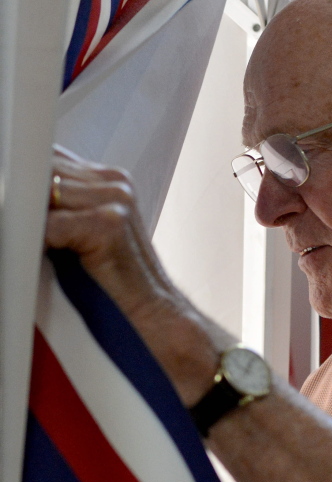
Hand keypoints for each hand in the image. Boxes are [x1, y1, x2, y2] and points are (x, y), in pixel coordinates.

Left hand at [46, 145, 223, 404]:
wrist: (162, 322)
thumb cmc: (120, 293)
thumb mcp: (84, 240)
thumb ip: (59, 213)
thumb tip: (19, 204)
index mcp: (107, 182)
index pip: (46, 159)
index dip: (26, 182)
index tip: (20, 210)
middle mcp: (113, 183)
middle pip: (40, 169)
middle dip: (24, 198)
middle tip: (27, 232)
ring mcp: (115, 199)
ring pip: (41, 191)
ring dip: (28, 220)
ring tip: (36, 247)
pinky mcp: (109, 224)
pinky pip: (49, 223)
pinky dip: (34, 241)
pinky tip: (40, 257)